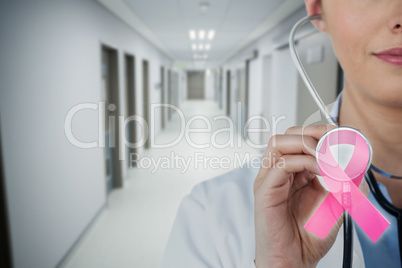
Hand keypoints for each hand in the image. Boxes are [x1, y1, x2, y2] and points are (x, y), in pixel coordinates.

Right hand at [253, 125, 340, 267]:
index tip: (343, 136)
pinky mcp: (264, 190)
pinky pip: (280, 164)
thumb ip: (344, 183)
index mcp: (292, 174)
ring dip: (306, 145)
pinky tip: (320, 171)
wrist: (293, 260)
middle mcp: (277, 173)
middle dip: (313, 133)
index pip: (299, 139)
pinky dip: (303, 162)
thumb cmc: (307, 237)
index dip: (320, 133)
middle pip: (287, 135)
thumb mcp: (335, 203)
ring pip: (278, 143)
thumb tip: (356, 164)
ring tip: (326, 158)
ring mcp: (269, 180)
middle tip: (334, 144)